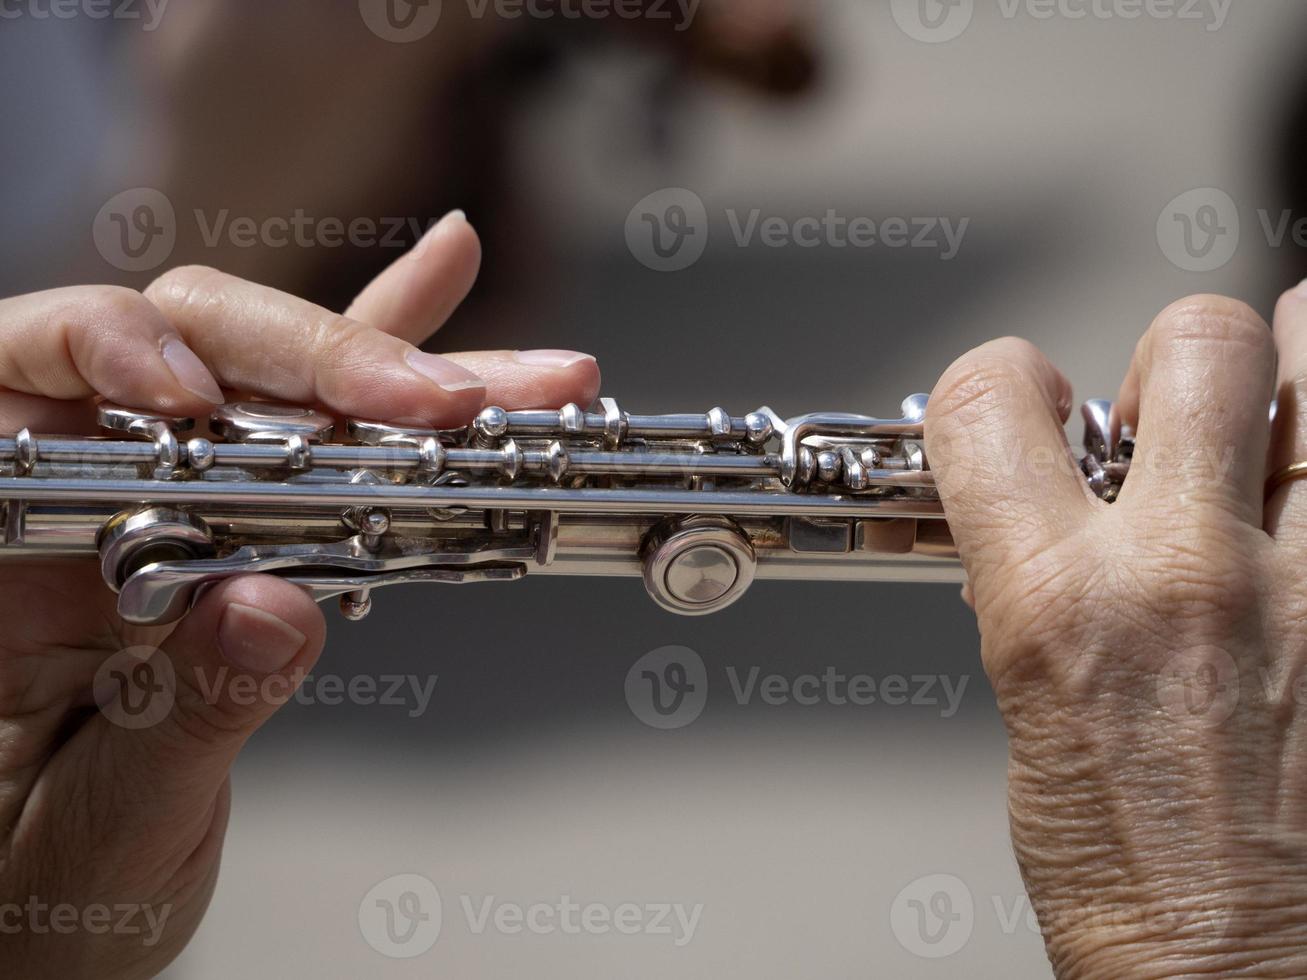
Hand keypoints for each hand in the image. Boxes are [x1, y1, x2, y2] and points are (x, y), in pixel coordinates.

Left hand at [0, 212, 599, 978]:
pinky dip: (394, 368)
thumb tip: (271, 607)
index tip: (203, 403)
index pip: (41, 366)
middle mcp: (84, 484)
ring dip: (410, 368)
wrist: (60, 918)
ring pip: (290, 384)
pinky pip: (328, 429)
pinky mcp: (246, 522)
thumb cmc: (39, 882)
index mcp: (1, 526)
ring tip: (524, 374)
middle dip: (322, 364)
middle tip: (430, 402)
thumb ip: (186, 710)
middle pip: (197, 348)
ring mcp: (172, 495)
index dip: (121, 350)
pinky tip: (449, 289)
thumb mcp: (106, 817)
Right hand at [926, 288, 1306, 977]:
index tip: (1021, 408)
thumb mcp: (1029, 715)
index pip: (989, 401)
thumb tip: (1058, 506)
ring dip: (1292, 379)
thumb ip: (1043, 583)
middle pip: (1198, 340)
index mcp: (1060, 607)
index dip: (997, 386)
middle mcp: (1191, 577)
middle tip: (1168, 420)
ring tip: (1270, 434)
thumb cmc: (1133, 886)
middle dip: (1171, 361)